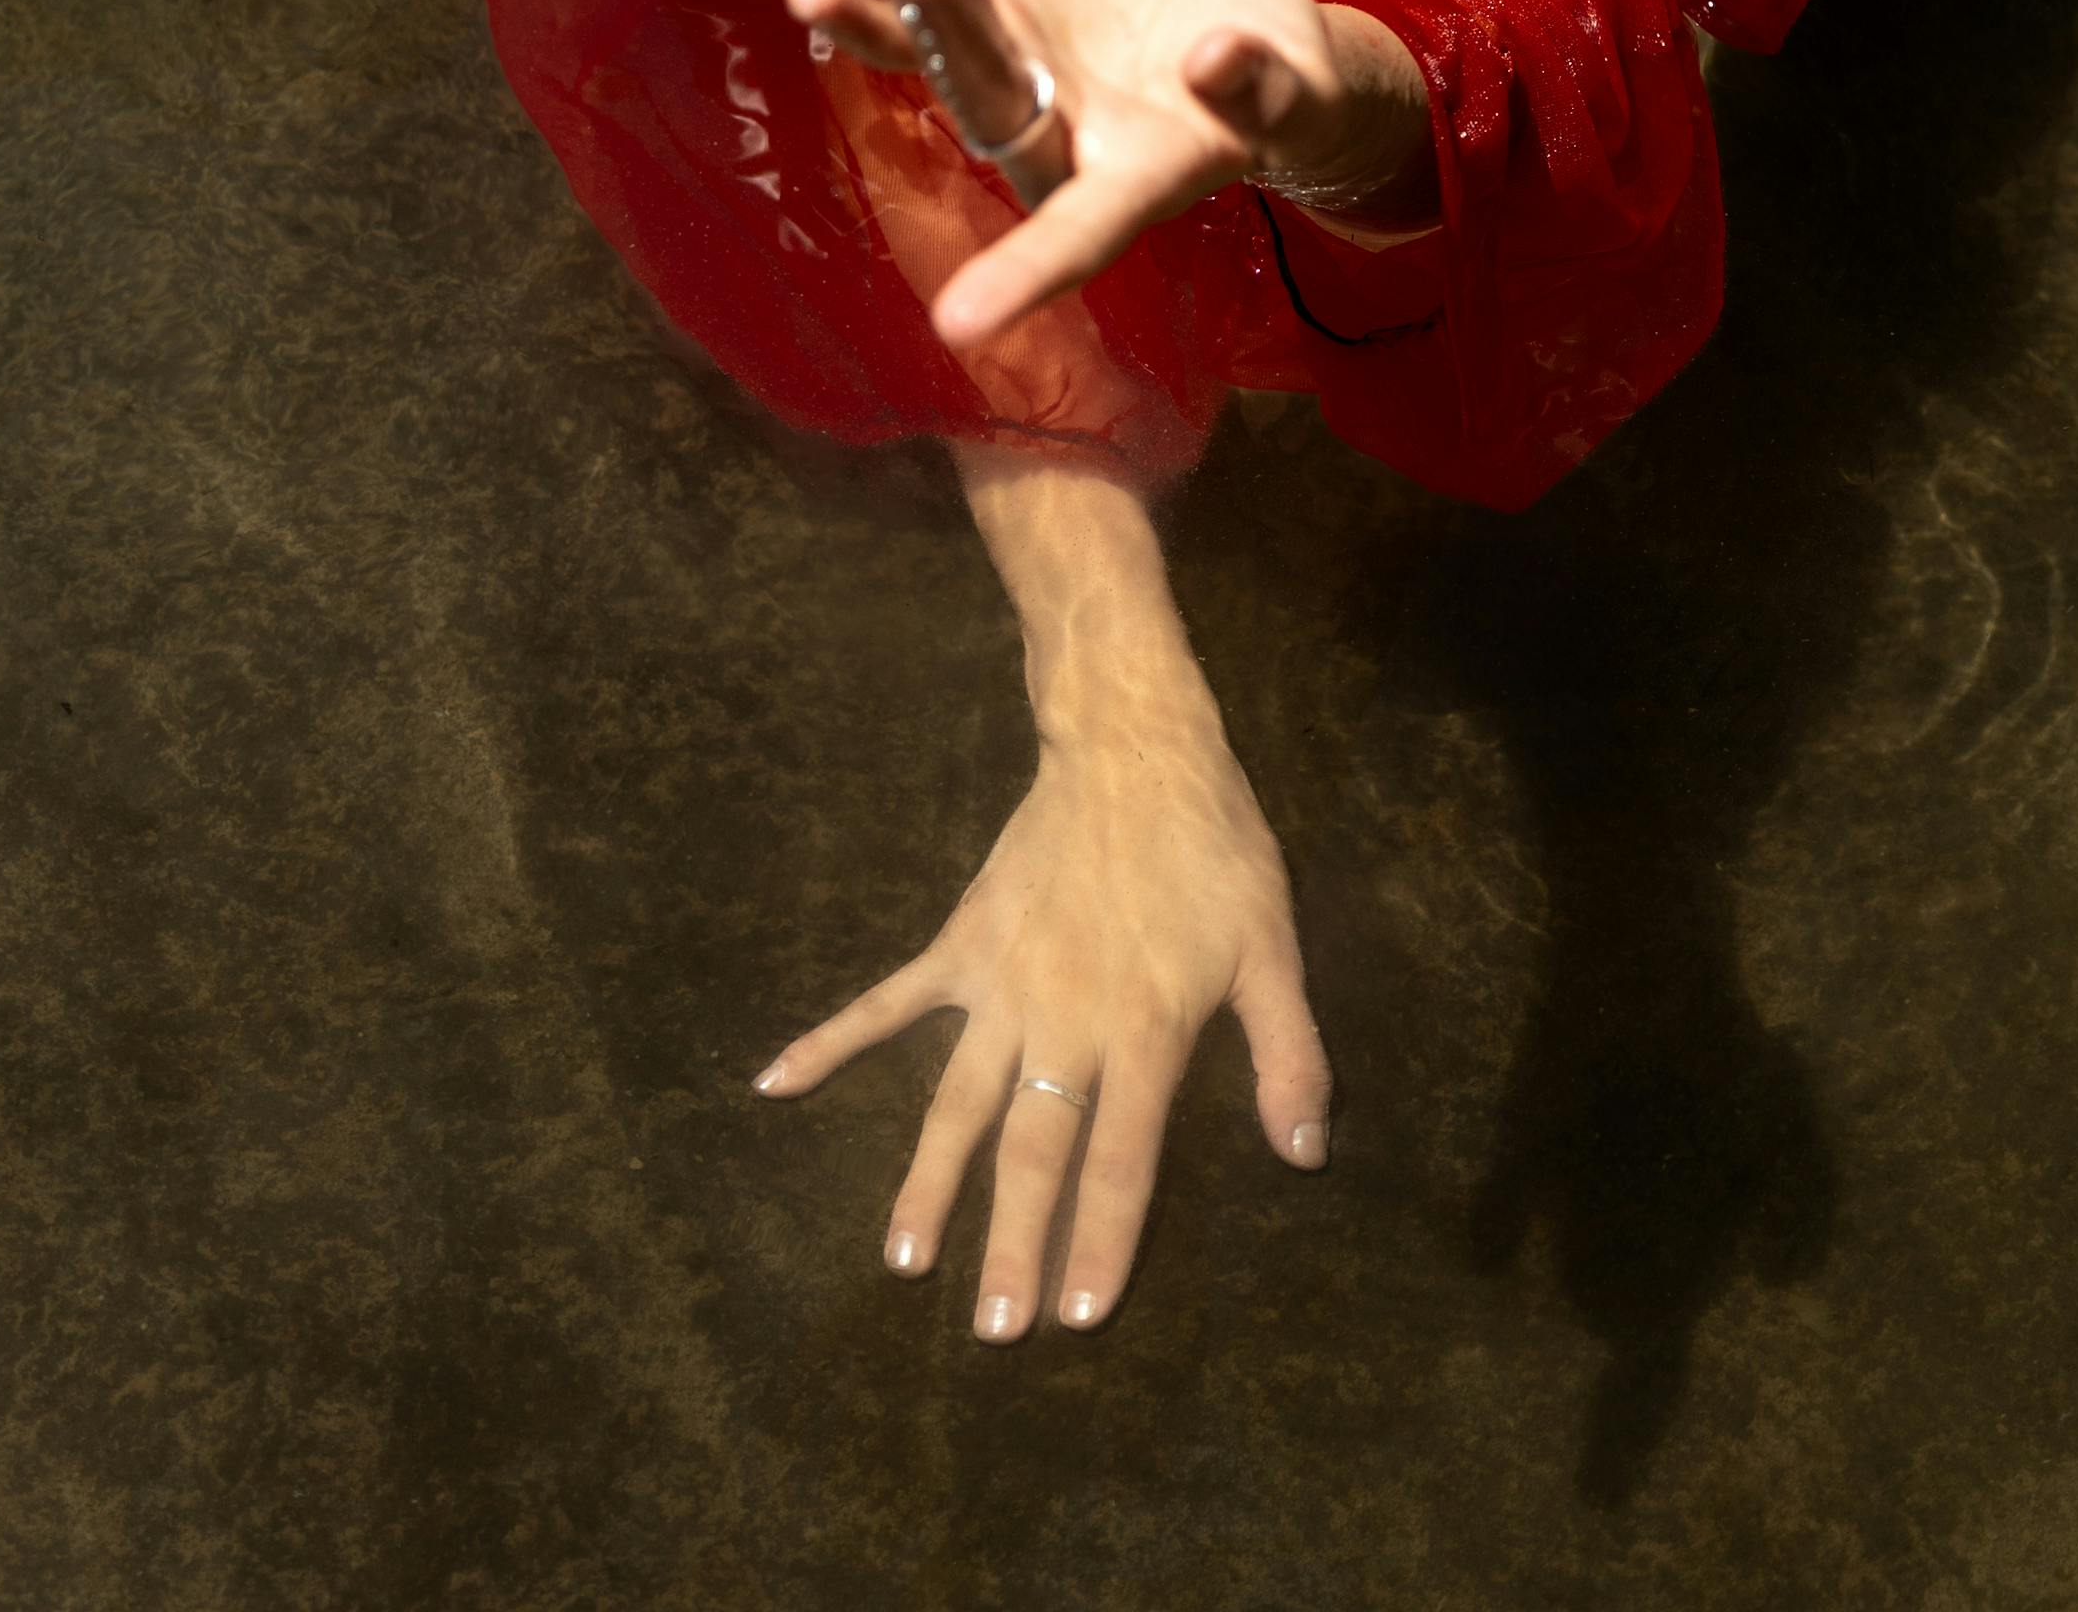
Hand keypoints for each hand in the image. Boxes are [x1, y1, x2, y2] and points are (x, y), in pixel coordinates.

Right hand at [750, 688, 1329, 1336]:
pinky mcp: (962, 945)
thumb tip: (1303, 1153)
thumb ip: (1291, 1053)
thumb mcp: (1274, 945)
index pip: (1123, 1158)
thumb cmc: (1213, 848)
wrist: (1132, 745)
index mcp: (1148, 1028)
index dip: (1101, 1240)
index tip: (1076, 1316)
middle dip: (1011, 1243)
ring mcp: (1002, 984)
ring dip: (927, 1183)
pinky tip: (774, 1083)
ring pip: (957, 1101)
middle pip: (1033, 1150)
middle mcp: (1065, 1018)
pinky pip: (888, 1002)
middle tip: (990, 1332)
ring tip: (901, 1261)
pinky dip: (830, 1041)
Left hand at [786, 0, 1433, 353]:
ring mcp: (1014, 74)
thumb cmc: (1280, 90)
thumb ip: (1261, 88)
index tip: (957, 324)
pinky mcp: (1002, 15)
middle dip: (943, 47)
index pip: (1076, 238)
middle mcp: (1053, 138)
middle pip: (988, 102)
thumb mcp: (1296, 94)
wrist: (1237, 32)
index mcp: (1130, 184)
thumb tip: (1215, 58)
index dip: (1024, 275)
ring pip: (945, 45)